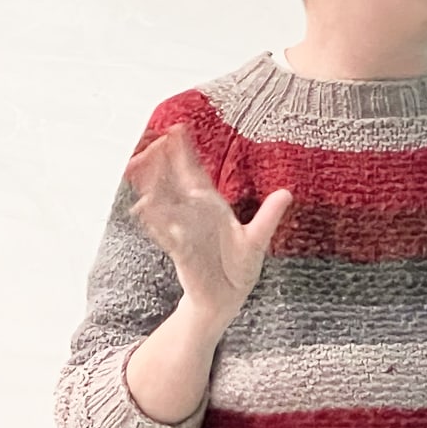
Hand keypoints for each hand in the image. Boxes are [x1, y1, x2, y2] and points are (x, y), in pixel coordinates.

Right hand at [124, 124, 291, 328]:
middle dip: (162, 161)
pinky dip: (155, 221)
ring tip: (140, 164)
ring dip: (152, 185)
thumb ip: (270, 215)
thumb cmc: (238, 266)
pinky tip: (144, 207)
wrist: (226, 299)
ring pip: (163, 203)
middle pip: (173, 182)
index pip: (195, 174)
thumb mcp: (258, 239)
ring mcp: (184, 232)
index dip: (185, 152)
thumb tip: (286, 193)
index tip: (177, 128)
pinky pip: (165, 233)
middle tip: (153, 138)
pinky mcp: (181, 252)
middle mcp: (193, 215)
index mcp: (211, 207)